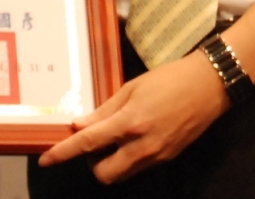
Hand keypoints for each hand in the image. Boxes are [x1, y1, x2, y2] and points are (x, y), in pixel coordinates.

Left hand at [38, 52, 227, 182]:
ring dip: (111, 163)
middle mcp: (142, 145)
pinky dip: (129, 158)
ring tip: (115, 139)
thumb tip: (80, 125)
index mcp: (129, 122)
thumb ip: (105, 111)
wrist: (208, 86)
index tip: (46, 160)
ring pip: (122, 174)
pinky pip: (139, 167)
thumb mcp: (132, 88)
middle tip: (95, 143)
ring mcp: (156, 155)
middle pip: (104, 173)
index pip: (89, 143)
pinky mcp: (168, 158)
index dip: (64, 153)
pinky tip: (134, 138)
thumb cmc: (169, 80)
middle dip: (93, 164)